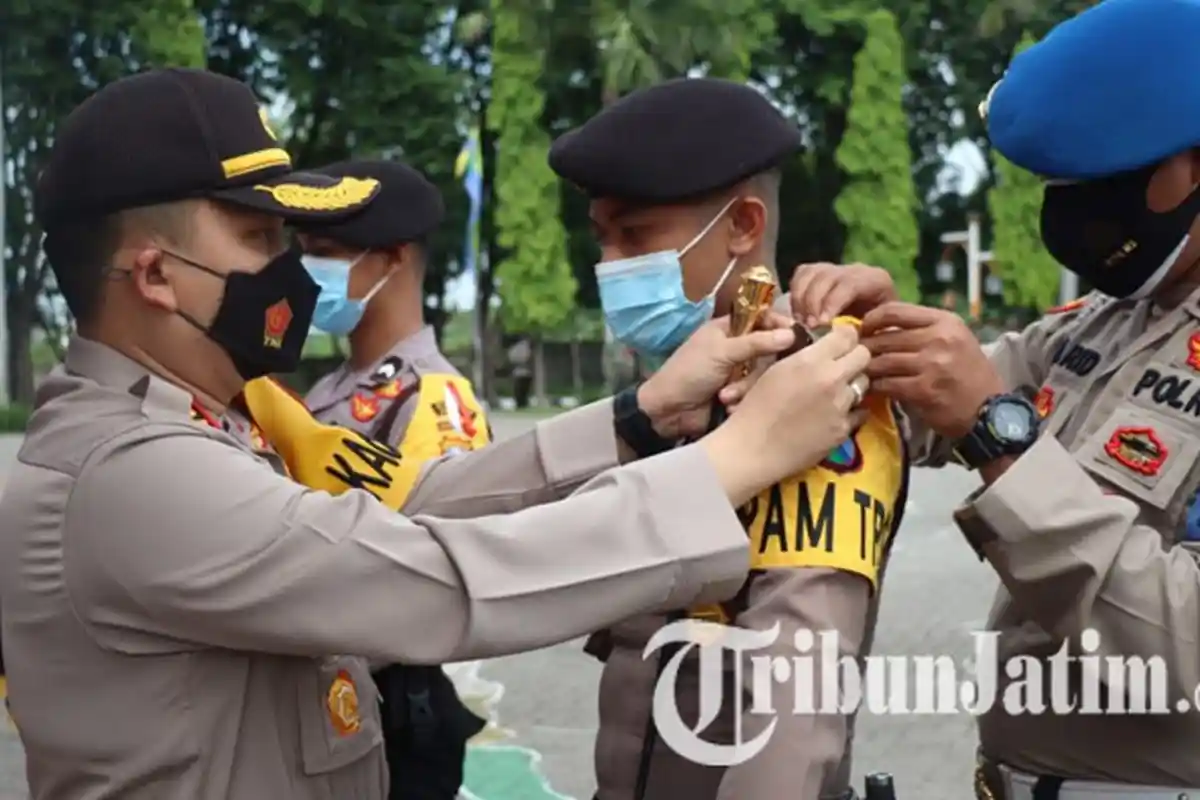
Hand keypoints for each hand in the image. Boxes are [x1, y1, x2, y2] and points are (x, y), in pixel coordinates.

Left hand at [637, 313, 795, 438]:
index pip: (762, 318)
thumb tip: (791, 333)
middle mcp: (736, 348)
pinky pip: (757, 393)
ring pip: (763, 374)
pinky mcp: (740, 394)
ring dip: (745, 387)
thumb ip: (756, 342)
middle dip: (758, 366)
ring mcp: (739, 372)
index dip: (778, 324)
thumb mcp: (721, 352)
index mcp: (728, 328)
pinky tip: (727, 405)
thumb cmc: (688, 373)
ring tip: (725, 396)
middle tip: (749, 373)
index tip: (793, 334)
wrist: (668, 413)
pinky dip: (742, 400)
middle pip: (769, 350)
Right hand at [701, 324, 871, 502]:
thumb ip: (804, 356)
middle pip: (864, 356)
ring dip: (851, 384)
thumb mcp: (775, 370)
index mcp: (811, 360)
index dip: (845, 336)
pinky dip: (850, 411)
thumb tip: (822, 347)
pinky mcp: (843, 430)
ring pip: (863, 384)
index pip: (848, 335)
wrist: (752, 448)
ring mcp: (841, 406)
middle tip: (842, 365)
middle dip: (855, 357)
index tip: (839, 342)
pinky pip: (859, 412)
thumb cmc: (755, 407)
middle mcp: (831, 379)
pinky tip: (834, 414)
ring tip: (835, 392)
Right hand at [790, 262, 897, 327]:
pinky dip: (795, 296)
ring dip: (800, 300)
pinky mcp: (817, 273)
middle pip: (825, 276)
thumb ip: (865, 333)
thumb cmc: (878, 336)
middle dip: (813, 302)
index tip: (822, 324)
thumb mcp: (879, 335)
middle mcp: (854, 270)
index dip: (832, 302)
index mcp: (875, 280)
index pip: (849, 284)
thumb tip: (843, 336)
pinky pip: (800, 276)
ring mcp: (834, 269)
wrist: (874, 330)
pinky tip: (798, 317)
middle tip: (808, 327)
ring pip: (809, 273)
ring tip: (801, 324)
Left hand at [860, 302, 1005, 437]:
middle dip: (865, 348)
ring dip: (868, 369)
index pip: (894, 311)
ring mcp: (931, 364)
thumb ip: (921, 329)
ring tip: (861, 372)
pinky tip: (873, 388)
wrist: (989, 409)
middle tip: (854, 356)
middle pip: (884, 337)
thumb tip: (878, 326)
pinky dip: (876, 387)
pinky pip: (887, 384)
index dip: (871, 319)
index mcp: (944, 321)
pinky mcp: (923, 390)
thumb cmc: (967, 372)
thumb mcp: (953, 338)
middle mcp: (938, 338)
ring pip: (882, 362)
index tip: (863, 330)